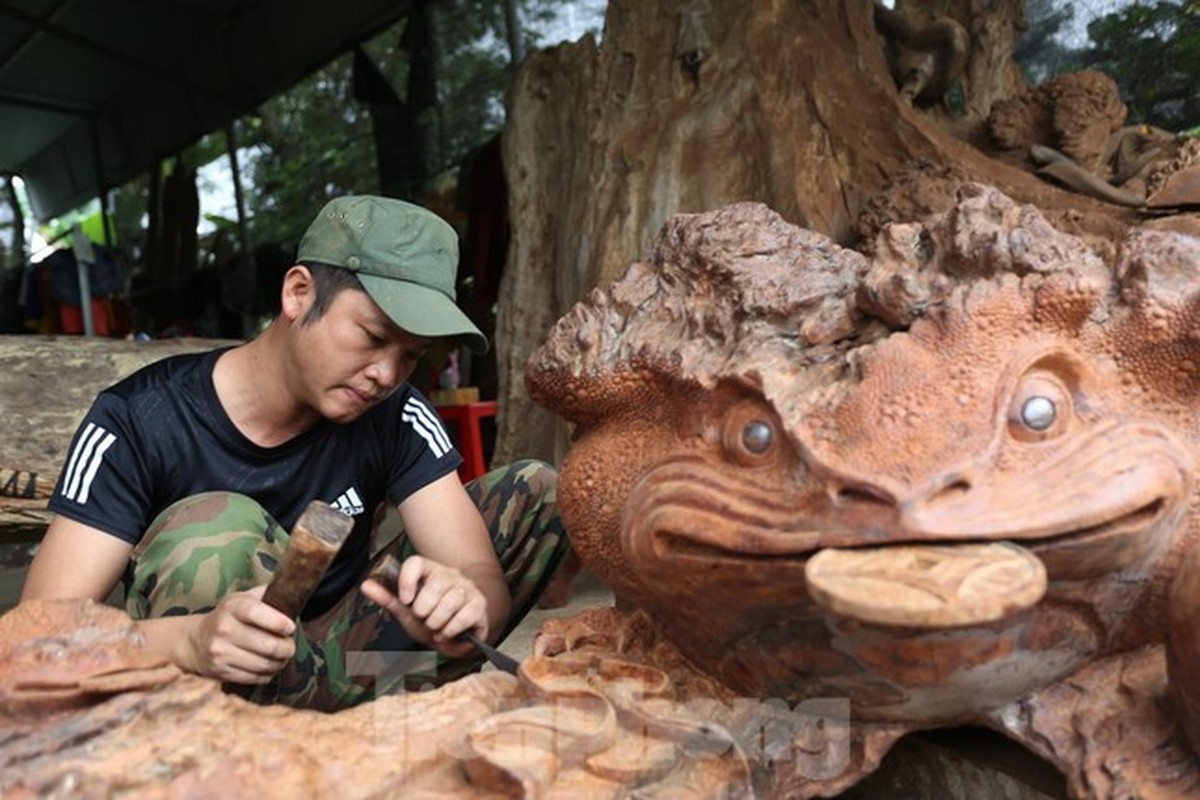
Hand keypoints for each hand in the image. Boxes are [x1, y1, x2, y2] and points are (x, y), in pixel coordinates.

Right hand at [186, 585, 296, 683]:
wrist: (196, 641)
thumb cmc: (230, 617)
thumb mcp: (243, 598)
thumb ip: (266, 594)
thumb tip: (291, 592)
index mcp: (231, 606)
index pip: (256, 613)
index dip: (279, 622)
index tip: (290, 628)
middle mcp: (223, 629)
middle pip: (267, 645)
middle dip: (287, 647)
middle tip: (290, 646)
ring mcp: (220, 652)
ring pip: (263, 664)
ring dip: (280, 662)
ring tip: (283, 657)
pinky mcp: (220, 672)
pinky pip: (254, 677)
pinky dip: (267, 674)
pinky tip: (269, 666)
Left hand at [361, 555, 487, 656]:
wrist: (457, 634)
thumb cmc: (431, 619)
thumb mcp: (406, 611)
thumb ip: (388, 598)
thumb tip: (365, 585)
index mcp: (430, 571)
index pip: (416, 562)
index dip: (407, 581)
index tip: (405, 601)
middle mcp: (451, 575)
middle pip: (435, 586)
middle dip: (424, 612)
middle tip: (425, 620)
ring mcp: (467, 588)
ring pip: (450, 602)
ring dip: (437, 623)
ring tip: (436, 629)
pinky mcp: (479, 604)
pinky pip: (465, 616)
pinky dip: (452, 630)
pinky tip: (447, 633)